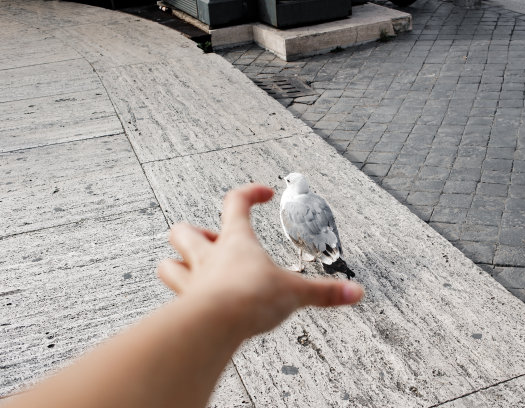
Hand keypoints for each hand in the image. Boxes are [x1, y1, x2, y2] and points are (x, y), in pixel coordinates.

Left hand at [157, 184, 363, 337]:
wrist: (216, 325)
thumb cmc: (249, 298)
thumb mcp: (295, 292)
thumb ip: (325, 293)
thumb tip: (354, 293)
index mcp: (236, 242)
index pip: (236, 202)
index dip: (250, 193)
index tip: (262, 194)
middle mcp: (208, 258)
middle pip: (185, 230)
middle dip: (196, 232)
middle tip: (213, 239)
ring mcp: (192, 282)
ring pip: (169, 263)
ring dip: (177, 263)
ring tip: (190, 268)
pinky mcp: (184, 308)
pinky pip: (174, 300)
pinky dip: (181, 301)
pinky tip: (193, 309)